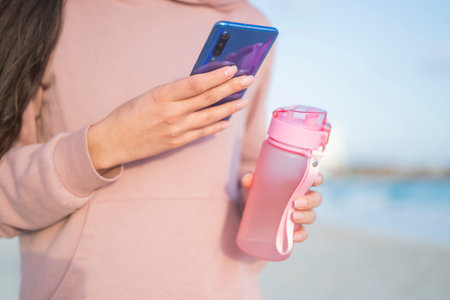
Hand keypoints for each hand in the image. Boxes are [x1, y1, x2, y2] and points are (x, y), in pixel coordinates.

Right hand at [88, 65, 253, 170]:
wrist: (113, 142)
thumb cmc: (127, 114)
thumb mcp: (148, 95)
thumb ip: (174, 91)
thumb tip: (200, 84)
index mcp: (162, 96)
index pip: (196, 84)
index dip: (216, 76)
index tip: (232, 68)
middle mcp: (172, 114)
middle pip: (208, 99)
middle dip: (231, 88)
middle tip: (248, 80)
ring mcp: (176, 130)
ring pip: (210, 117)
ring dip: (229, 108)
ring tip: (243, 100)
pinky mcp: (177, 143)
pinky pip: (202, 133)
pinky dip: (216, 126)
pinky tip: (226, 121)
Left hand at [240, 172, 323, 242]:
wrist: (247, 212)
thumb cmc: (255, 193)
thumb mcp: (252, 186)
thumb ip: (250, 180)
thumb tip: (248, 179)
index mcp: (296, 184)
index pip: (313, 179)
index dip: (318, 178)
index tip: (315, 180)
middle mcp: (301, 198)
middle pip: (316, 198)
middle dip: (310, 201)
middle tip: (296, 203)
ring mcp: (298, 214)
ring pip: (311, 215)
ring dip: (306, 216)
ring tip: (293, 217)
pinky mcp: (292, 228)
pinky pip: (303, 233)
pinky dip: (301, 235)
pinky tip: (294, 236)